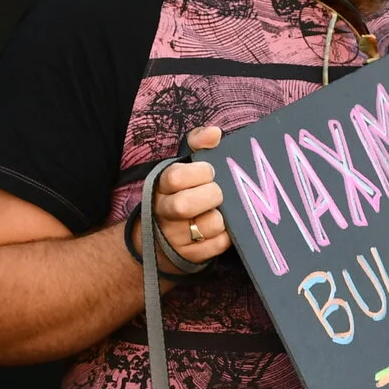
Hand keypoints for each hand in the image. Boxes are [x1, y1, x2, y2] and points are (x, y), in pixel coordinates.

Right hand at [140, 126, 231, 269]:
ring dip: (222, 217)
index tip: (210, 171)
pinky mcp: (191, 256)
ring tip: (221, 211)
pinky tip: (224, 228)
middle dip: (211, 195)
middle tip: (219, 193)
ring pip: (208, 226)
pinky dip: (226, 235)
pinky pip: (218, 245)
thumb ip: (198, 143)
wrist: (162, 236)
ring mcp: (176, 237)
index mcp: (161, 186)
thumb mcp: (184, 165)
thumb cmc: (181, 192)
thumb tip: (215, 132)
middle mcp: (165, 212)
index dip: (199, 172)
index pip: (175, 177)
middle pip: (185, 205)